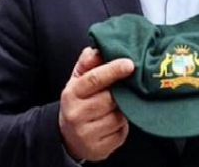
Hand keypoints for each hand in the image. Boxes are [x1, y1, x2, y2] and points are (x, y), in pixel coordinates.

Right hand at [59, 47, 134, 161]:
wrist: (68, 134)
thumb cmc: (79, 100)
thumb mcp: (79, 78)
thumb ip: (88, 61)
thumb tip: (97, 49)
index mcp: (72, 93)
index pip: (94, 79)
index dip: (114, 70)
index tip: (130, 64)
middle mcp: (76, 114)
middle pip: (110, 99)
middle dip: (120, 93)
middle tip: (123, 89)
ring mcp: (86, 134)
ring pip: (118, 117)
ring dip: (122, 110)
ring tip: (116, 106)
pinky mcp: (98, 149)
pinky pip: (121, 133)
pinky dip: (122, 127)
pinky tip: (114, 122)